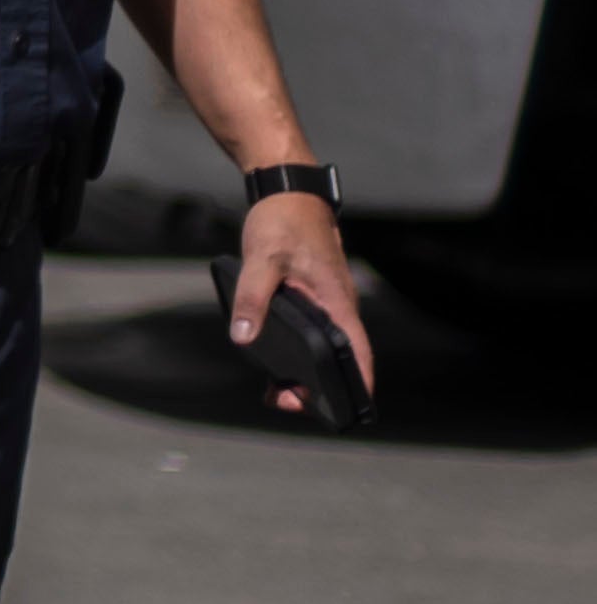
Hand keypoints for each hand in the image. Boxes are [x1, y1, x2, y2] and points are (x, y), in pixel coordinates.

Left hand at [229, 188, 373, 415]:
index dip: (359, 380)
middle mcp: (337, 307)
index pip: (357, 349)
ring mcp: (327, 304)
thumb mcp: (262, 259)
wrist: (288, 195)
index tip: (354, 408)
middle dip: (320, 386)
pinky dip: (298, 355)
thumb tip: (244, 337)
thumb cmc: (282, 223)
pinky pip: (312, 335)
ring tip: (277, 393)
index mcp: (336, 300)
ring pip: (324, 348)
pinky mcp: (313, 300)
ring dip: (307, 373)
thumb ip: (253, 297)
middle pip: (340, 357)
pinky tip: (275, 366)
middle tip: (284, 401)